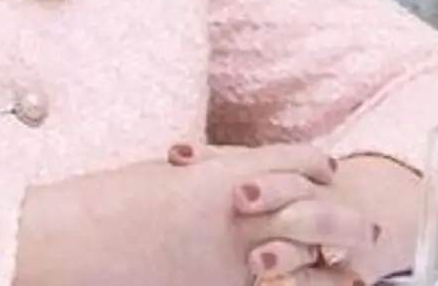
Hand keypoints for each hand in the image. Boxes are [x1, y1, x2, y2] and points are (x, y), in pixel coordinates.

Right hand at [14, 143, 337, 285]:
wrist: (75, 240)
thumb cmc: (110, 203)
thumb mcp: (170, 177)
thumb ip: (212, 176)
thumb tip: (241, 181)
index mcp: (228, 173)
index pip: (298, 164)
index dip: (317, 168)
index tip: (328, 171)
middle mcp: (241, 213)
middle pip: (315, 210)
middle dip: (339, 218)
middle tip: (361, 225)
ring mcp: (234, 257)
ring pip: (306, 254)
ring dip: (327, 261)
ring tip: (349, 271)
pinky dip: (294, 285)